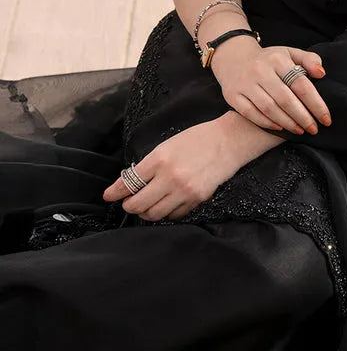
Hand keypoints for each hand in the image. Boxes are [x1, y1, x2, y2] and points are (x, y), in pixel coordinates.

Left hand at [102, 117, 244, 221]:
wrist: (230, 140)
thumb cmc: (199, 138)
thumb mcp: (169, 145)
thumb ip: (150, 164)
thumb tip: (131, 181)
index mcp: (160, 158)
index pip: (129, 182)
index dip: (116, 192)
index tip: (109, 196)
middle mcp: (169, 176)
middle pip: (138, 203)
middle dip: (129, 205)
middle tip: (128, 203)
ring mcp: (184, 190)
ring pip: (154, 214)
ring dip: (146, 212)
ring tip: (146, 206)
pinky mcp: (197, 199)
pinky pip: (174, 215)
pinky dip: (166, 213)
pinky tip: (166, 205)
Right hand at [211, 40, 331, 135]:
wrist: (234, 58)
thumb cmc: (270, 60)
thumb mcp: (290, 53)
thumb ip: (309, 60)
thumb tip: (321, 73)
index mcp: (278, 59)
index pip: (301, 84)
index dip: (316, 104)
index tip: (326, 118)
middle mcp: (260, 70)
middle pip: (285, 99)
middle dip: (303, 117)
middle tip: (314, 129)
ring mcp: (245, 83)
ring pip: (269, 108)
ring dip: (287, 123)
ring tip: (300, 130)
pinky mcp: (233, 95)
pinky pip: (251, 113)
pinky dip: (267, 123)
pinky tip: (280, 127)